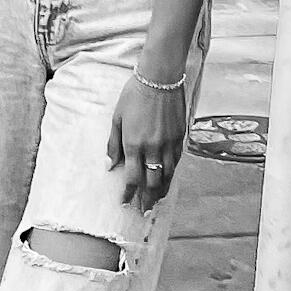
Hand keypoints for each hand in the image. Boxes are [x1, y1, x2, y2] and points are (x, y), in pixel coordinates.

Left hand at [106, 71, 187, 212]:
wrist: (160, 79)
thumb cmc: (134, 95)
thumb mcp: (117, 118)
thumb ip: (114, 144)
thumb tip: (110, 166)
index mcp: (134, 144)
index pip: (132, 178)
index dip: (128, 193)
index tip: (124, 203)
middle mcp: (153, 148)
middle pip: (152, 182)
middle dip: (147, 199)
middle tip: (144, 211)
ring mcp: (169, 144)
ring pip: (167, 176)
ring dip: (161, 191)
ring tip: (156, 201)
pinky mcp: (180, 138)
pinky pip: (176, 163)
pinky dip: (171, 174)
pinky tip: (167, 179)